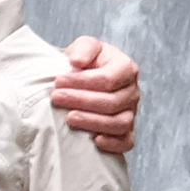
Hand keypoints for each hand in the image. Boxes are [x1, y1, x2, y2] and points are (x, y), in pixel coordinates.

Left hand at [48, 34, 140, 158]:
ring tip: (69, 118)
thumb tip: (78, 61)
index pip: (107, 79)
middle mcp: (133, 91)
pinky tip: (94, 140)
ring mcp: (131, 113)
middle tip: (57, 98)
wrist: (85, 78)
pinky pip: (127, 142)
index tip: (58, 81)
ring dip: (92, 122)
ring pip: (120, 123)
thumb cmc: (86, 62)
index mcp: (126, 68)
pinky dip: (112, 143)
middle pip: (112, 102)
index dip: (81, 82)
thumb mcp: (85, 46)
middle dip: (81, 101)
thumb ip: (84, 48)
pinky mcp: (127, 131)